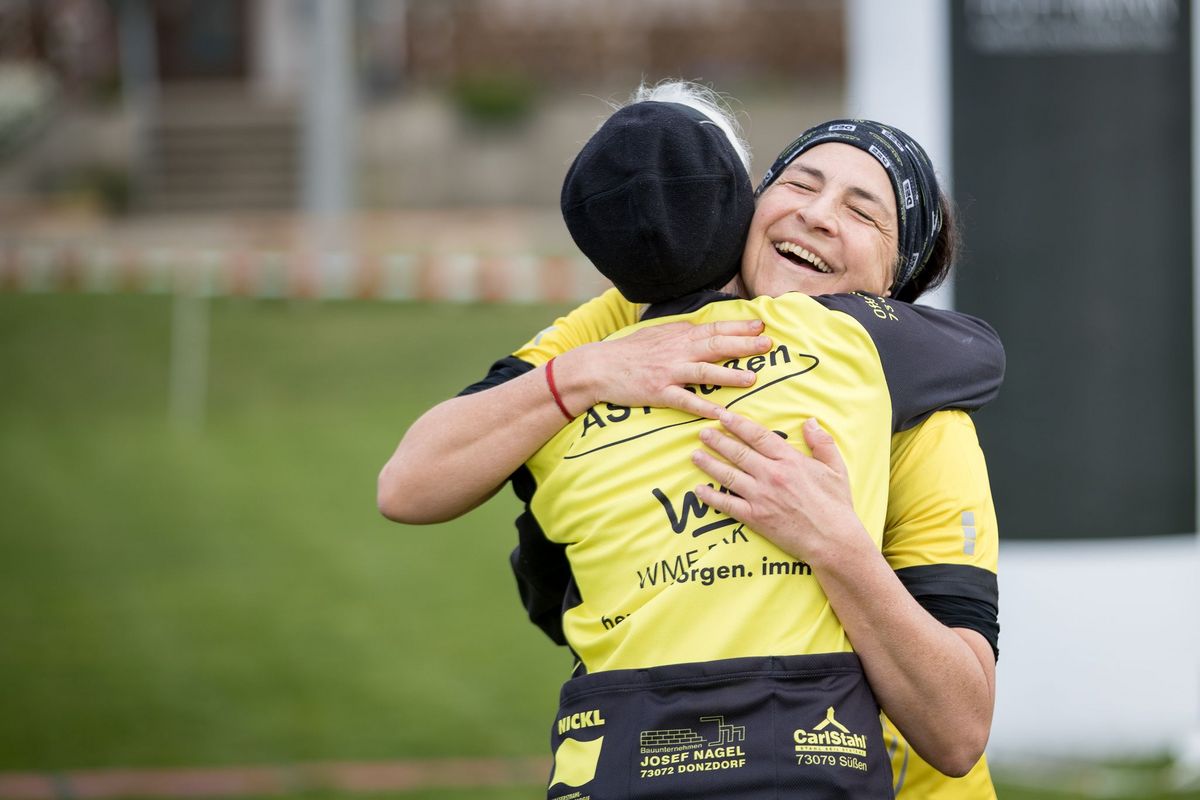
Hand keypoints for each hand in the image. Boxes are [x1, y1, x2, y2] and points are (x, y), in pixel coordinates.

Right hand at [562, 319, 773, 418]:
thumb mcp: (658, 333)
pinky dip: (703, 407)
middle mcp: (677, 352)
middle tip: (767, 345)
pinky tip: (720, 413)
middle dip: (743, 345)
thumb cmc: (629, 351)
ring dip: (729, 375)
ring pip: (704, 372)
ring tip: (751, 378)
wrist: (599, 367)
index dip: (738, 328)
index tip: (760, 326)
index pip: (714, 329)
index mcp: (678, 336)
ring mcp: (669, 373)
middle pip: (715, 346)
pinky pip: (685, 401)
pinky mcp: (659, 393)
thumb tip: (704, 329)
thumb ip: (682, 332)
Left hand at [690, 412, 865, 564]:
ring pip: (728, 475)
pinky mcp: (755, 517)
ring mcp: (761, 496)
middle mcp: (772, 475)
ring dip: (709, 464)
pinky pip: (727, 504)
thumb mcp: (836, 468)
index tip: (723, 416)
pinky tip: (699, 490)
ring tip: (695, 455)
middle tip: (702, 432)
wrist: (833, 540)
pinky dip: (711, 497)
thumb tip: (810, 421)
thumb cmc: (836, 505)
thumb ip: (822, 442)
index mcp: (790, 461)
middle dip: (717, 440)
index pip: (758, 436)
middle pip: (738, 452)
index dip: (738, 424)